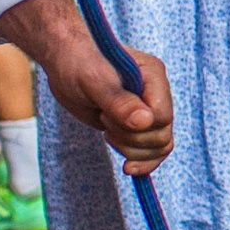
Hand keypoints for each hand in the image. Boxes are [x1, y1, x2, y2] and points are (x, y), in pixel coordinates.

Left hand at [0, 0, 175, 170]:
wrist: (67, 61)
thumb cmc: (78, 64)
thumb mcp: (94, 82)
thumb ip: (120, 102)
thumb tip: (145, 122)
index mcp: (154, 77)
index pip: (163, 117)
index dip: (137, 128)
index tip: (107, 116)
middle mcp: (157, 94)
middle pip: (162, 137)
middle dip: (131, 140)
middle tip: (104, 121)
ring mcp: (148, 111)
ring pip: (159, 147)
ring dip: (130, 149)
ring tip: (106, 131)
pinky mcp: (137, 125)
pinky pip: (151, 152)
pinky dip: (140, 162)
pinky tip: (126, 167)